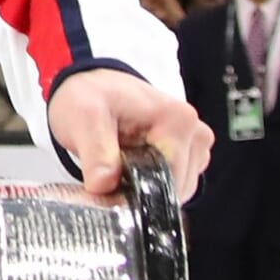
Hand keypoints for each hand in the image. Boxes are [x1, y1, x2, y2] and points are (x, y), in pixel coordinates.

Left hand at [46, 68, 209, 202]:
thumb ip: (96, 153)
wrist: (92, 85)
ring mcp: (195, 143)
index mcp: (179, 120)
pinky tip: (129, 167)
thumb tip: (103, 185)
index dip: (137, 193)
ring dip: (145, 188)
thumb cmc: (90, 96)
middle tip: (106, 177)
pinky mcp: (189, 153)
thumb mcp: (84, 118)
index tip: (108, 191)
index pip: (170, 178)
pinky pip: (174, 183)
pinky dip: (151, 183)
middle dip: (140, 192)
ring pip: (175, 188)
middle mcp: (196, 132)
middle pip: (175, 186)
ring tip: (116, 166)